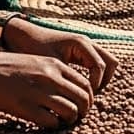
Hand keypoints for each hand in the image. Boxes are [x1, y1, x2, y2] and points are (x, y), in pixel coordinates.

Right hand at [0, 49, 97, 128]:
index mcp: (54, 65)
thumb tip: (70, 89)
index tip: (82, 105)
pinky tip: (47, 124)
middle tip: (77, 117)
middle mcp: (50, 78)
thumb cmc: (8, 67)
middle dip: (83, 111)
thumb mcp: (36, 61)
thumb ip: (54, 73)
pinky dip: (53, 126)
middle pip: (83, 99)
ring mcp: (39, 93)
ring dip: (70, 120)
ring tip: (63, 122)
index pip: (85, 84)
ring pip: (71, 112)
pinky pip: (51, 122)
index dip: (87, 98)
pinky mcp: (26, 108)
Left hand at [4, 18, 118, 91]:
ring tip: (86, 93)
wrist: (23, 36)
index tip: (83, 96)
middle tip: (89, 95)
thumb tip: (75, 97)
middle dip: (103, 81)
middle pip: (111, 63)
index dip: (95, 84)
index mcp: (81, 43)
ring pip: (107, 63)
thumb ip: (65, 79)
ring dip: (101, 78)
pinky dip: (94, 76)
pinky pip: (97, 64)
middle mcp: (87, 43)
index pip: (100, 66)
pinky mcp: (81, 52)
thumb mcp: (50, 65)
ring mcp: (86, 46)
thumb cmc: (34, 48)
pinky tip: (79, 87)